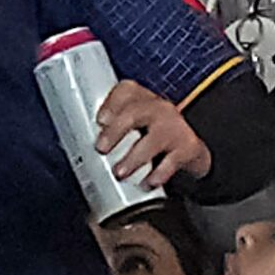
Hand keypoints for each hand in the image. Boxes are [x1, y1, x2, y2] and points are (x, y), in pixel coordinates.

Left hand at [97, 79, 212, 186]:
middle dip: (115, 131)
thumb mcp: (136, 123)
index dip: (111, 104)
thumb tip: (85, 144)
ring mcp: (174, 127)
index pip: (125, 91)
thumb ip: (115, 126)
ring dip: (132, 158)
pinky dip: (157, 174)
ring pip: (152, 140)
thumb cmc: (154, 134)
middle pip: (134, 113)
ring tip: (120, 173)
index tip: (99, 121)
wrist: (189, 149)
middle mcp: (159, 108)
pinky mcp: (188, 147)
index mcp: (142, 98)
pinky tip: (147, 183)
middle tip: (101, 149)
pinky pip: (171, 162)